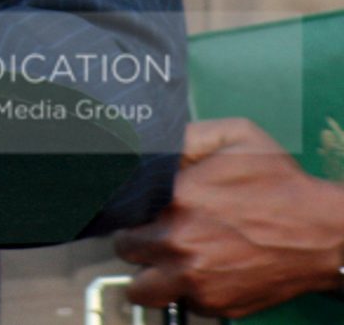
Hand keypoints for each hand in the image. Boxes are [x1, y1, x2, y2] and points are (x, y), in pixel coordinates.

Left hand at [115, 118, 343, 314]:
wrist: (326, 232)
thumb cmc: (282, 183)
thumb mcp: (235, 137)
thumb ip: (186, 136)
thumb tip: (150, 143)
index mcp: (174, 200)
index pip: (118, 210)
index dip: (126, 209)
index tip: (136, 208)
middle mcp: (178, 244)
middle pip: (124, 250)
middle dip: (137, 241)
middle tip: (156, 232)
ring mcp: (196, 280)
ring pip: (143, 289)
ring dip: (151, 275)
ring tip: (169, 260)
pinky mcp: (218, 306)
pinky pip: (184, 304)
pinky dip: (189, 292)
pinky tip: (207, 271)